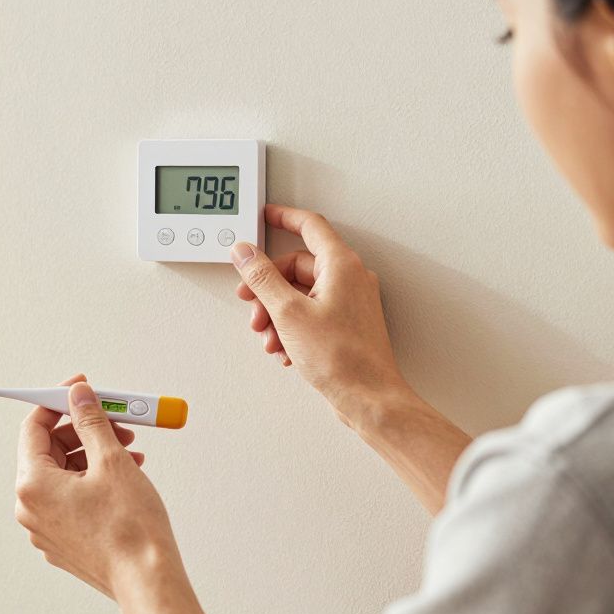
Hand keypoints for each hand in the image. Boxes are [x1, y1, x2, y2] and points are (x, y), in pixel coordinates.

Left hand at [15, 374, 178, 599]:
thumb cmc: (130, 529)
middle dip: (83, 431)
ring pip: (63, 476)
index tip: (80, 389)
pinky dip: (93, 482)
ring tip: (130, 451)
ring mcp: (46, 529)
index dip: (58, 402)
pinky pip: (71, 500)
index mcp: (32, 485)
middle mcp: (30, 509)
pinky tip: (125, 477)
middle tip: (115, 421)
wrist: (147, 582)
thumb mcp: (111, 461)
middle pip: (49, 451)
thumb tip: (79, 396)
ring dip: (93, 456)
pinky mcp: (64, 542)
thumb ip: (91, 422)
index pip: (34, 428)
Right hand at [232, 204, 408, 425]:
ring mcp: (350, 301)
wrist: (367, 397)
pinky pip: (311, 313)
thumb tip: (245, 253)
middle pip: (297, 266)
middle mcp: (349, 278)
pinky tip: (284, 348)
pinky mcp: (346, 323)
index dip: (283, 218)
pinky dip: (291, 327)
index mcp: (340, 265)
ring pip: (301, 293)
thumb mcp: (288, 312)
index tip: (265, 216)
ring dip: (276, 312)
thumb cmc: (342, 358)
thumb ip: (262, 278)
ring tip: (269, 334)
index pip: (309, 225)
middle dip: (268, 286)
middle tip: (251, 300)